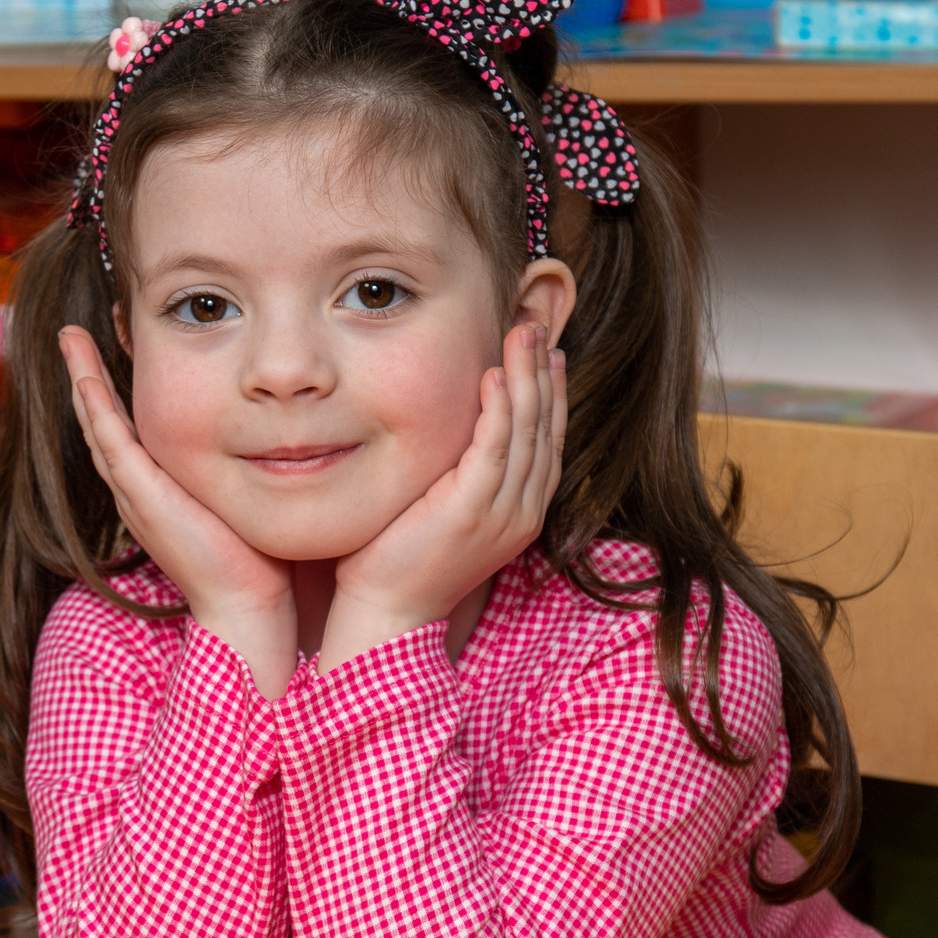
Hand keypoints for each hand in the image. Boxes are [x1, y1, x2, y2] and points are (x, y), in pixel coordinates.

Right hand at [59, 326, 298, 699]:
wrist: (247, 603)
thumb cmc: (255, 553)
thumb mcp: (243, 490)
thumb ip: (247, 457)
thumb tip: (276, 422)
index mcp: (157, 483)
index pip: (126, 424)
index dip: (114, 383)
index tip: (114, 339)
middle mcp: (137, 486)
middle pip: (99, 419)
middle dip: (84, 373)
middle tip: (73, 332)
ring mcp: (135, 492)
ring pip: (97, 425)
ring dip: (80, 380)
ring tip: (69, 339)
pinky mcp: (142, 497)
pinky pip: (112, 445)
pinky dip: (96, 410)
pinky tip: (87, 379)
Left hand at [321, 323, 566, 674]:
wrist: (387, 614)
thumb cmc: (401, 560)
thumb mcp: (441, 508)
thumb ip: (457, 471)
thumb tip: (451, 428)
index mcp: (520, 511)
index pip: (548, 440)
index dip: (550, 391)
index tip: (547, 350)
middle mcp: (522, 511)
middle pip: (546, 428)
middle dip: (544, 372)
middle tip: (536, 323)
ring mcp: (502, 514)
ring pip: (527, 431)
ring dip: (527, 377)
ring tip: (522, 331)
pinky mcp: (471, 512)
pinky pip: (495, 450)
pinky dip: (498, 410)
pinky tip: (493, 375)